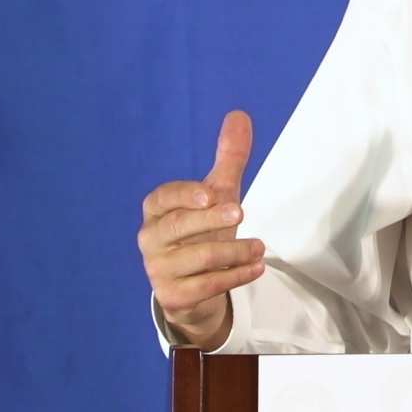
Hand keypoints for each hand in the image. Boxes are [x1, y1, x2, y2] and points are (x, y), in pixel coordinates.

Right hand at [139, 111, 264, 350]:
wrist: (193, 288)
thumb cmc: (202, 233)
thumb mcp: (217, 196)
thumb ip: (228, 158)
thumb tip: (239, 115)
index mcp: (157, 211)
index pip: (162, 198)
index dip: (183, 195)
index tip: (208, 195)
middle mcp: (152, 239)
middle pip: (178, 228)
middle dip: (209, 221)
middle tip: (240, 213)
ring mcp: (159, 270)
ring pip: (196, 259)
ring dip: (233, 251)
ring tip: (259, 248)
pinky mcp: (174, 296)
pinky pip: (205, 286)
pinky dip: (234, 276)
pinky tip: (255, 268)